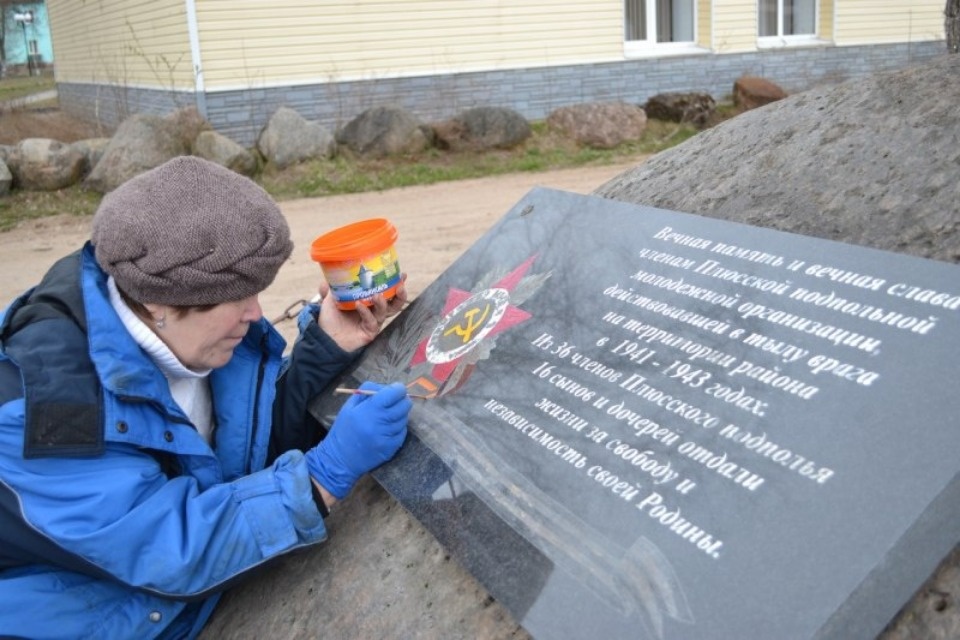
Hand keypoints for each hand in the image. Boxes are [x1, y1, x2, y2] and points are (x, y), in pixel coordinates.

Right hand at [305, 381, 410, 498]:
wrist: (339, 459)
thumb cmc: (344, 430)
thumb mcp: (349, 407)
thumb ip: (367, 392)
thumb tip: (387, 387)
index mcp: (368, 410)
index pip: (393, 394)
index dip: (398, 389)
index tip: (397, 388)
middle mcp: (379, 423)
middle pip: (403, 406)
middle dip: (403, 400)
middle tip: (397, 400)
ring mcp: (387, 437)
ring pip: (404, 419)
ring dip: (400, 415)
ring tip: (388, 416)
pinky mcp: (390, 448)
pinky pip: (402, 433)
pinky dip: (398, 428)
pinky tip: (388, 429)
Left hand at [318, 275, 407, 351]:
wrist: (324, 337)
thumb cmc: (330, 319)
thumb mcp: (331, 298)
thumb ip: (334, 287)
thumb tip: (333, 275)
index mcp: (369, 301)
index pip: (386, 292)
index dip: (394, 284)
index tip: (401, 275)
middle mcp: (374, 312)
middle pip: (394, 304)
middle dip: (400, 295)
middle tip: (399, 286)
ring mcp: (373, 322)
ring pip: (385, 312)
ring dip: (382, 302)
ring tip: (377, 295)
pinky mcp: (369, 332)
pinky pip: (371, 321)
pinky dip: (366, 312)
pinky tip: (359, 304)